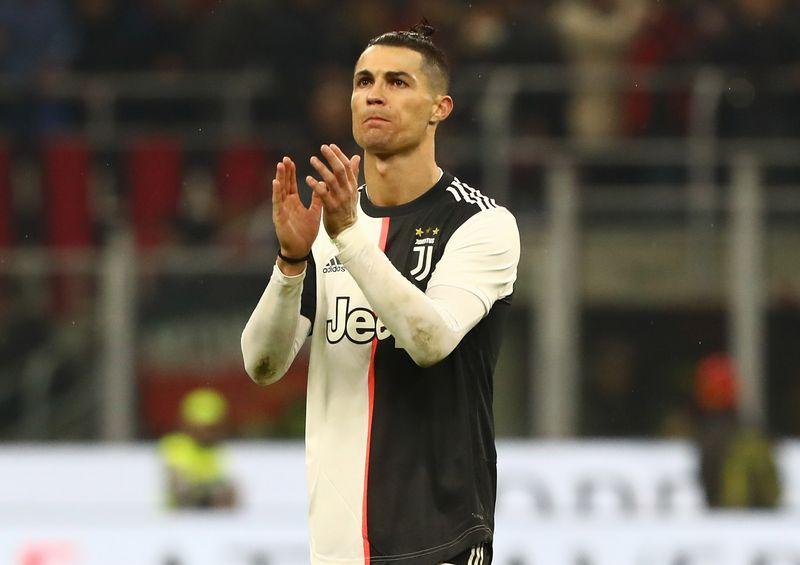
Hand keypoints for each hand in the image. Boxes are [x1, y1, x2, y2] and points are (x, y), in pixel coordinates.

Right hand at [272, 156, 321, 270]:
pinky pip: (277, 202)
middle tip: (285, 158)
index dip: (291, 172)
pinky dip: (276, 192)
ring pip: (280, 191)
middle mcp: (286, 203)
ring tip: (280, 165)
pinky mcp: (279, 217)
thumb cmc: (305, 232)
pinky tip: (276, 182)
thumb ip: (317, 199)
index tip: (290, 161)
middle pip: (284, 184)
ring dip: (279, 177)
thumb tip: (323, 184)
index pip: (291, 184)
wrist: (300, 249)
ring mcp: (281, 209)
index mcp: (294, 202)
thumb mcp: (314, 212)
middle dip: (284, 171)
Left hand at [306, 144, 360, 238]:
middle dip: (332, 157)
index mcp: (352, 185)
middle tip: (322, 147)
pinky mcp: (332, 207)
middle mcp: (347, 190)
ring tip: (312, 160)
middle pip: (341, 170)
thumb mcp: (352, 190)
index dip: (339, 154)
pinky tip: (308, 178)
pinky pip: (323, 194)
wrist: (347, 231)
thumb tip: (356, 157)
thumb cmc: (347, 209)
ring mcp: (340, 199)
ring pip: (331, 180)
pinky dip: (315, 185)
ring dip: (322, 168)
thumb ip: (353, 174)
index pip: (347, 166)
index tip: (330, 145)